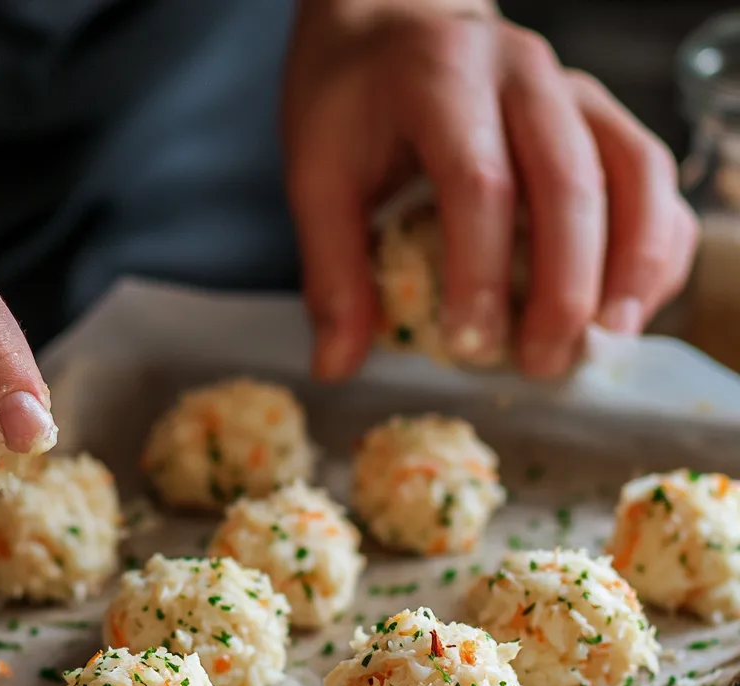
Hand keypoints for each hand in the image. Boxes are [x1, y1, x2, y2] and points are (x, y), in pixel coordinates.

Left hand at [283, 0, 699, 378]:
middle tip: (539, 363)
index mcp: (441, 77)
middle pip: (568, 180)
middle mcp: (522, 73)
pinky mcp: (600, 115)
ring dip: (630, 265)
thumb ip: (331, 270)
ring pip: (632, 171)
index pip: (478, 180)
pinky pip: (650, 176)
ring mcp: (573, 89)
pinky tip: (628, 305)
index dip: (481, 272)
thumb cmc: (351, 103)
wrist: (390, 23)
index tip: (470, 347)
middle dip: (562, 286)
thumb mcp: (316, 176)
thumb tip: (336, 366)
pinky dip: (654, 243)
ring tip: (605, 340)